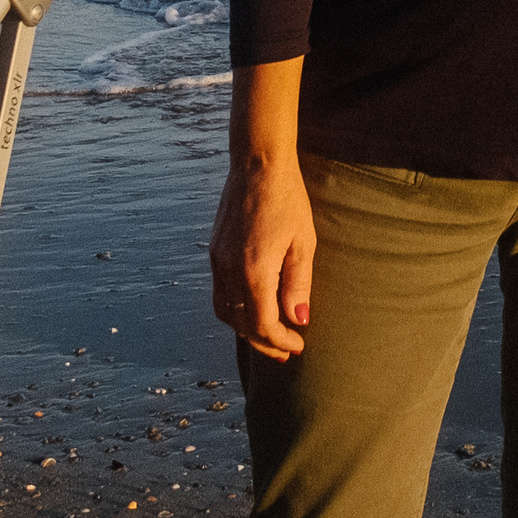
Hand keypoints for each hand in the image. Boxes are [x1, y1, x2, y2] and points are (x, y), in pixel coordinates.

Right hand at [207, 157, 315, 358]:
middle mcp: (229, 270)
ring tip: (269, 336)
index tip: (298, 346)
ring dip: (246, 330)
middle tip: (286, 351)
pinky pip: (219, 294)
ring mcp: (218, 261)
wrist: (257, 165)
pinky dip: (234, 310)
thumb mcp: (303, 242)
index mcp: (254, 271)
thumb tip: (298, 319)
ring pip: (225, 312)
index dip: (280, 341)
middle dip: (264, 343)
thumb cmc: (288, 200)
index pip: (263, 325)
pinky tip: (252, 309)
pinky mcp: (214, 251)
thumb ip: (298, 284)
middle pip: (241, 324)